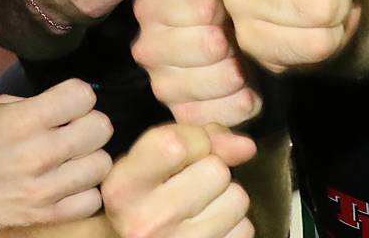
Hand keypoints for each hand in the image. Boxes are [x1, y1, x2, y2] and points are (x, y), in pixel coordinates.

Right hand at [0, 77, 111, 227]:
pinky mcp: (43, 216)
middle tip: (72, 129)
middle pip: (101, 128)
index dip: (78, 95)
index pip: (83, 95)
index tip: (69, 102)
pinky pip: (91, 201)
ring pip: (101, 165)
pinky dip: (83, 191)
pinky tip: (67, 183)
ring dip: (88, 158)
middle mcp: (36, 154)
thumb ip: (35, 105)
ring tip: (70, 158)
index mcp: (22, 120)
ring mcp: (42, 189)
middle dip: (88, 123)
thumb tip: (70, 105)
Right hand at [102, 124, 254, 237]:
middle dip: (208, 170)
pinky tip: (208, 226)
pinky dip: (233, 224)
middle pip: (217, 170)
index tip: (181, 152)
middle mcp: (147, 223)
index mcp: (123, 189)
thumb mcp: (147, 160)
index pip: (175, 144)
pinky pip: (245, 228)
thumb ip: (194, 139)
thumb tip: (246, 146)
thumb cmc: (140, 198)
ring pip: (238, 198)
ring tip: (198, 206)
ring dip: (224, 197)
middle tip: (187, 185)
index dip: (191, 139)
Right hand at [131, 0, 259, 128]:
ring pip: (203, 85)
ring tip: (242, 64)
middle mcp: (146, 49)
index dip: (221, 9)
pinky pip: (213, 116)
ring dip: (233, 75)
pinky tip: (247, 91)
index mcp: (149, 9)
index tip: (225, 7)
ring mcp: (162, 85)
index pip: (198, 10)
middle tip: (235, 39)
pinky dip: (237, 105)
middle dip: (229, 42)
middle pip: (204, 47)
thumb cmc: (219, 0)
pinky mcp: (182, 114)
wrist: (230, 33)